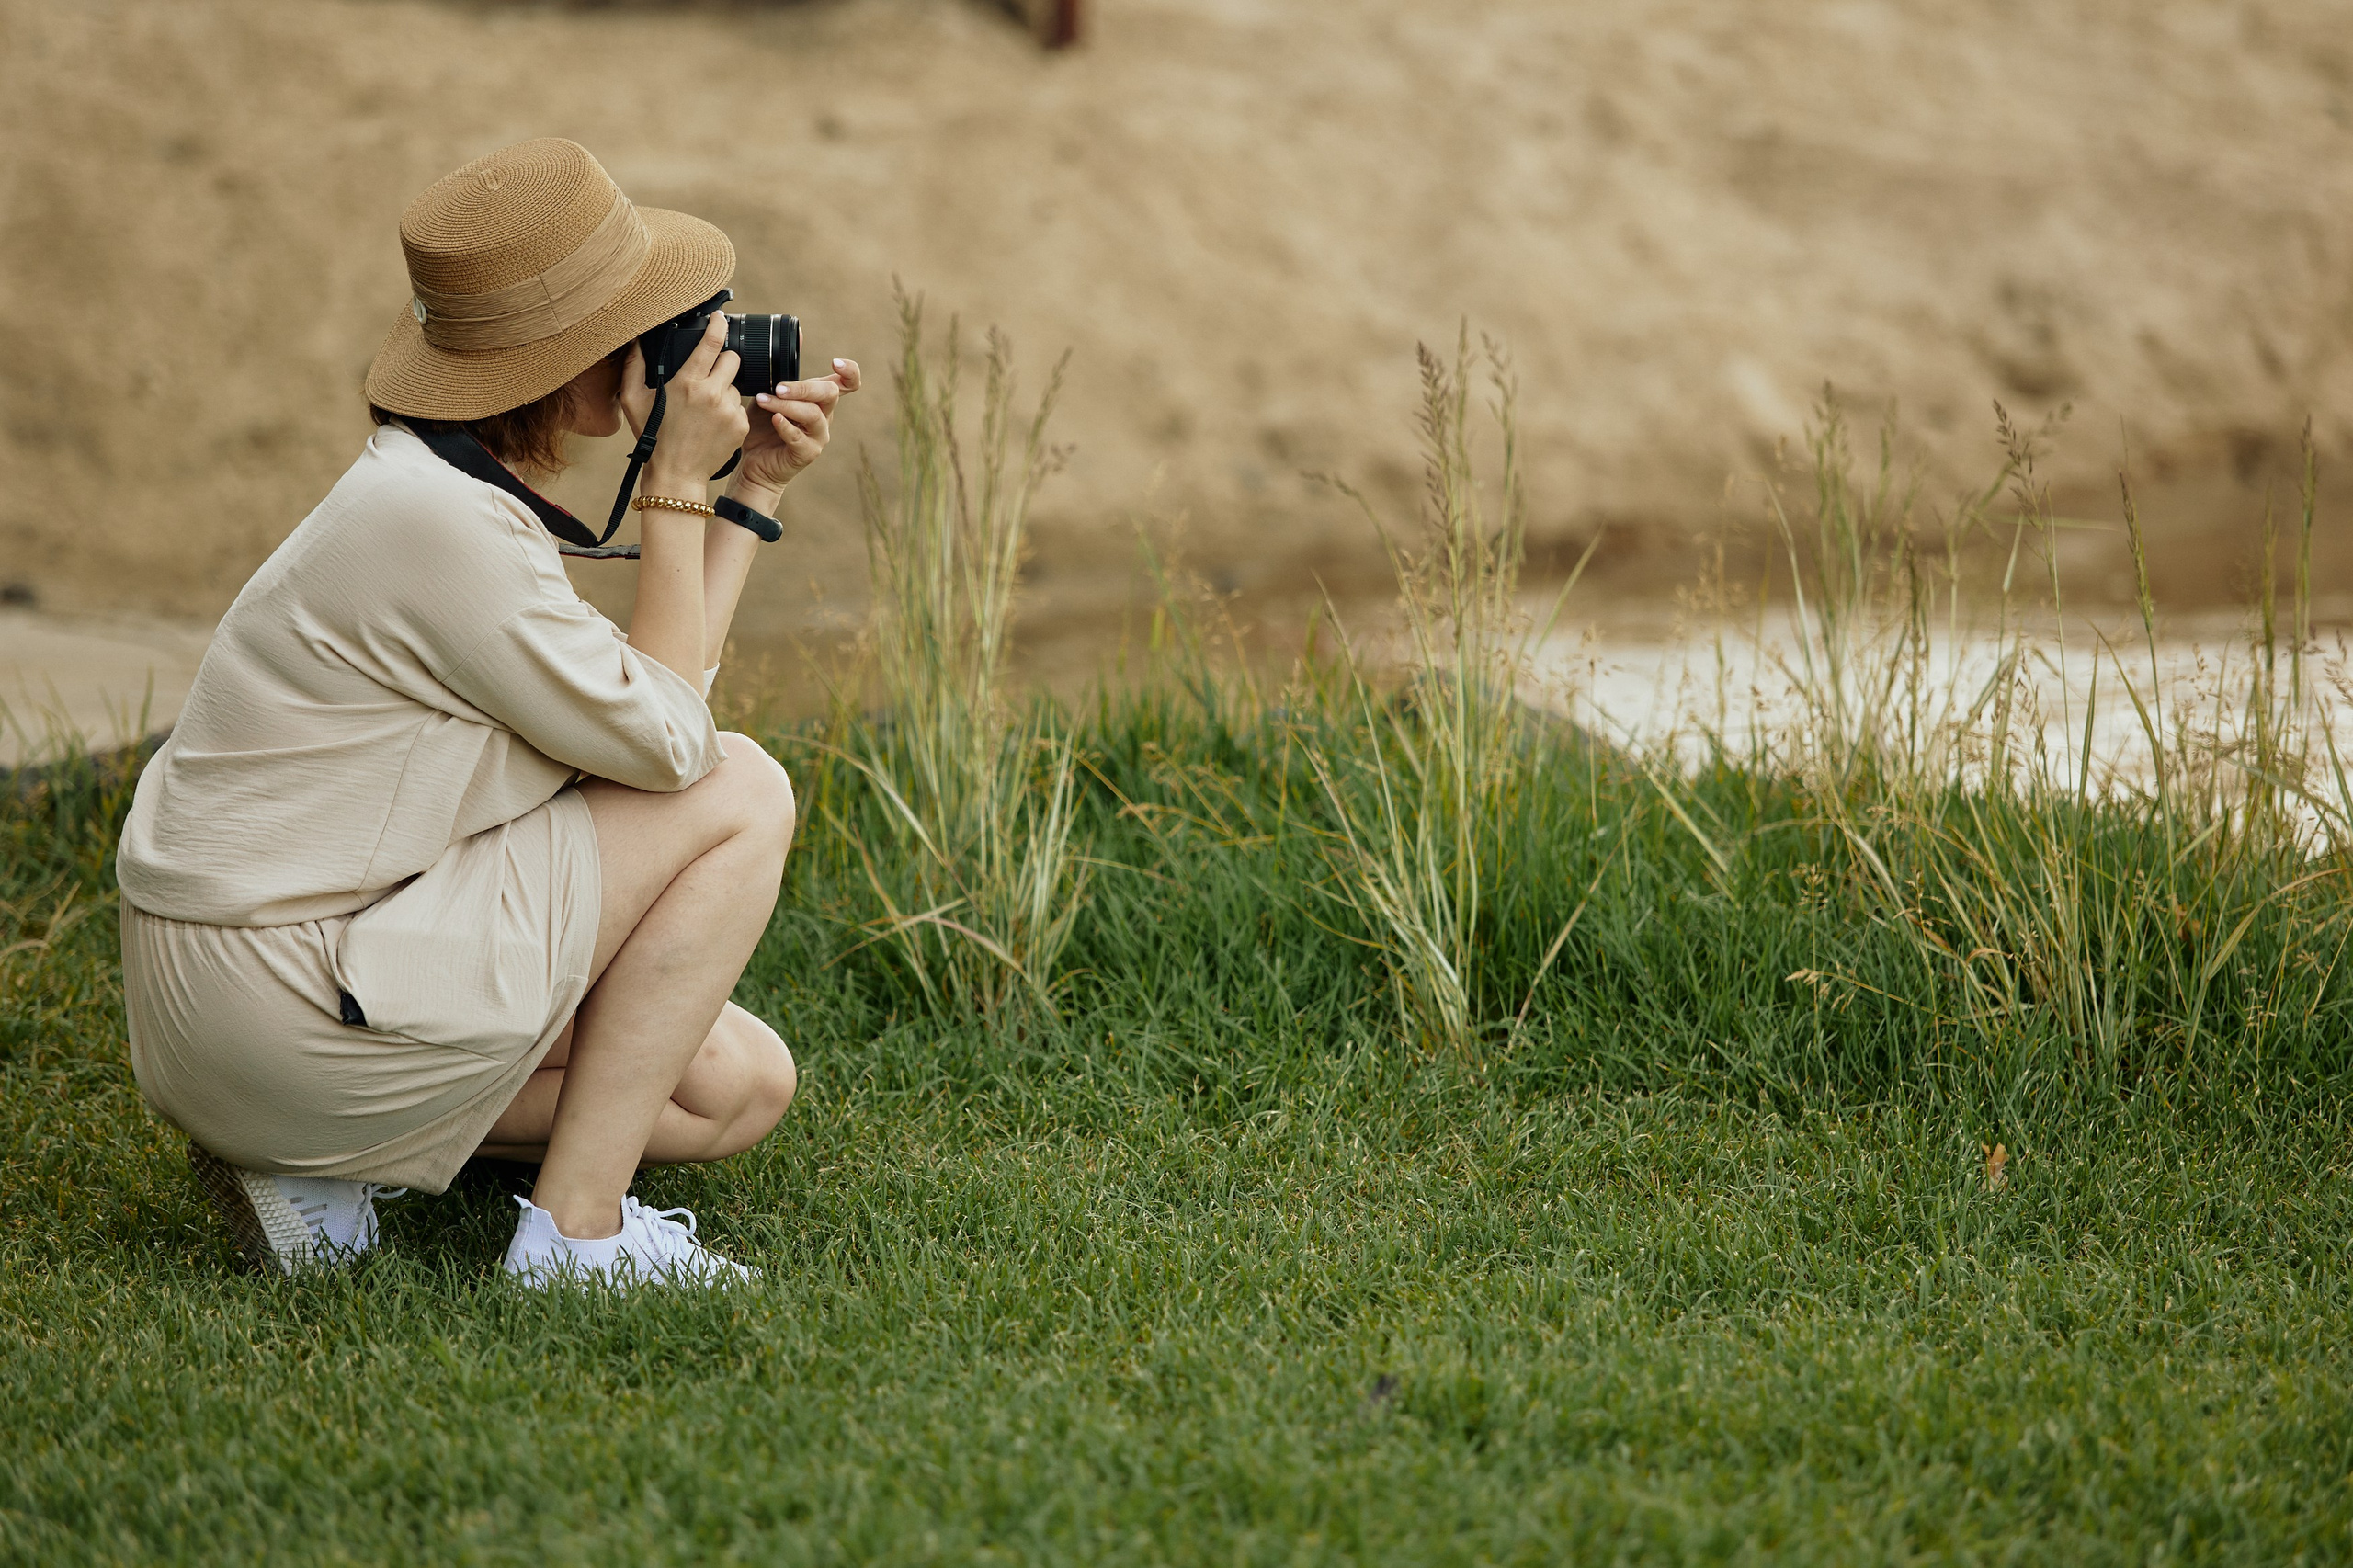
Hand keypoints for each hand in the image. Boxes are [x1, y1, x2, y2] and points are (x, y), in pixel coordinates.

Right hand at [629, 312, 749, 495]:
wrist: (677, 473)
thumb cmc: (653, 437)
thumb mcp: (633, 400)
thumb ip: (633, 367)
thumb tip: (635, 341)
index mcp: (687, 382)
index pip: (712, 342)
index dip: (718, 325)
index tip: (720, 317)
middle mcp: (712, 393)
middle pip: (732, 359)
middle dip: (722, 361)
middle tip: (708, 374)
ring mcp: (729, 410)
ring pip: (735, 384)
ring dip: (724, 389)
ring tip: (705, 408)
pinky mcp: (741, 425)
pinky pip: (739, 406)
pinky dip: (729, 410)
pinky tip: (713, 423)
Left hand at [738, 358, 861, 495]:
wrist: (754, 462)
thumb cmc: (763, 426)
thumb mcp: (769, 393)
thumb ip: (778, 373)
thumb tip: (787, 341)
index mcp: (819, 399)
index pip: (848, 384)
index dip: (850, 372)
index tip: (835, 362)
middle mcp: (825, 416)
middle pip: (830, 394)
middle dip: (805, 387)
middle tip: (778, 388)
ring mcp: (819, 436)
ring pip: (813, 415)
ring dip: (787, 405)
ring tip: (764, 401)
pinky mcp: (807, 453)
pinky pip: (800, 438)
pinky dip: (786, 427)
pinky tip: (774, 419)